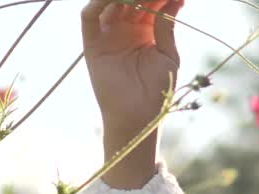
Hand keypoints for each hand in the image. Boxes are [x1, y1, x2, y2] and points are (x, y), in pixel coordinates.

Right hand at [80, 0, 185, 134]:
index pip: (151, 3)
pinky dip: (98, 3)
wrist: (138, 117)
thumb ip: (167, 26)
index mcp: (146, 31)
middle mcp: (126, 29)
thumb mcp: (168, 55)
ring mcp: (108, 34)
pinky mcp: (92, 44)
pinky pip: (90, 17)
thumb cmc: (157, 91)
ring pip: (111, 2)